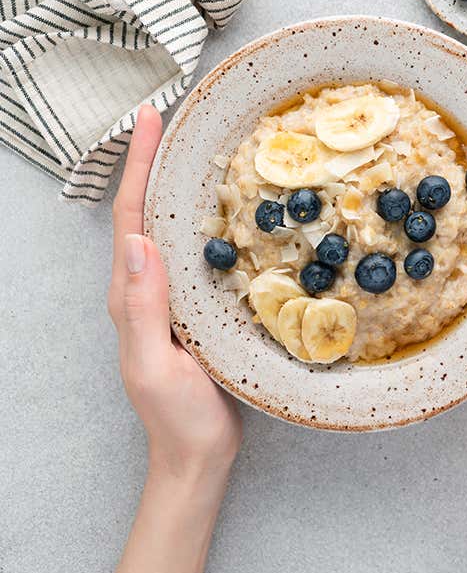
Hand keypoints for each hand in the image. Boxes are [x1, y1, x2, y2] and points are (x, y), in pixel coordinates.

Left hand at [109, 104, 240, 572]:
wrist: (197, 456)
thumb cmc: (179, 417)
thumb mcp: (157, 365)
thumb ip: (144, 309)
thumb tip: (138, 242)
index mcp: (133, 295)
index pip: (131, 217)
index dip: (138, 165)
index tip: (149, 118)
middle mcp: (148, 287)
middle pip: (145, 210)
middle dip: (153, 160)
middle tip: (172, 115)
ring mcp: (173, 296)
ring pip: (171, 227)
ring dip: (178, 181)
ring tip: (197, 144)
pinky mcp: (199, 307)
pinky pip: (198, 251)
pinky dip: (206, 217)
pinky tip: (229, 206)